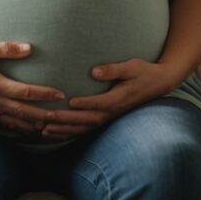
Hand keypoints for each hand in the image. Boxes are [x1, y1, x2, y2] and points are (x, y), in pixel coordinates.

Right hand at [0, 41, 65, 134]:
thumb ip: (5, 49)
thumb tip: (29, 48)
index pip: (26, 92)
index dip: (45, 94)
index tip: (62, 94)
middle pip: (25, 112)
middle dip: (46, 115)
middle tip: (65, 117)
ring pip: (17, 123)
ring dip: (36, 126)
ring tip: (54, 128)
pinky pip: (6, 127)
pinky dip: (21, 130)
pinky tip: (31, 131)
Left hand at [39, 58, 181, 140]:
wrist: (158, 84)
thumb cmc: (143, 72)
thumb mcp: (132, 66)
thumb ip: (113, 69)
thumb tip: (94, 72)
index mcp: (118, 99)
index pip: (99, 103)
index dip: (85, 103)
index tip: (69, 101)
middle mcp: (112, 111)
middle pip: (86, 119)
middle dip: (65, 119)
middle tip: (46, 116)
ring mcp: (108, 117)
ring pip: (83, 128)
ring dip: (63, 129)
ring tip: (43, 128)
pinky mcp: (105, 118)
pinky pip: (85, 129)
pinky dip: (68, 133)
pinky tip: (52, 133)